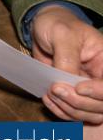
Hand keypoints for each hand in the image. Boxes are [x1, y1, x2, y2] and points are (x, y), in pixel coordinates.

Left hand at [31, 6, 102, 122]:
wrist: (44, 29)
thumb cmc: (57, 26)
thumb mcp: (62, 34)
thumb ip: (67, 57)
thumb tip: (66, 82)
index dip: (98, 92)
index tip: (78, 87)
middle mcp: (101, 78)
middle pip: (102, 105)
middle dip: (79, 102)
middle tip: (56, 90)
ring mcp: (89, 90)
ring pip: (90, 114)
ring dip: (69, 109)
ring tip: (50, 94)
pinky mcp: (75, 96)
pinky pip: (74, 114)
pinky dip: (61, 111)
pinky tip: (48, 99)